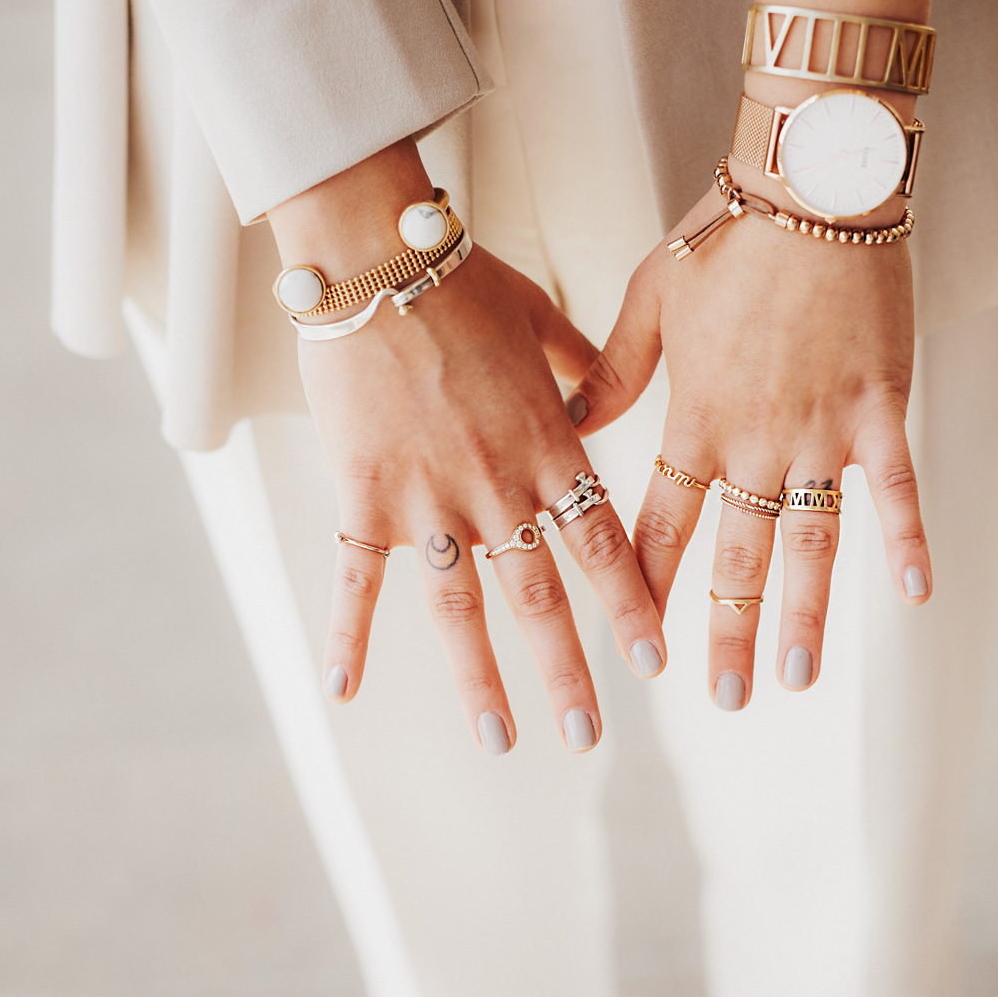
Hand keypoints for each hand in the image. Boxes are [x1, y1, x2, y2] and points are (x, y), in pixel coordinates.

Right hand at [270, 145, 666, 754]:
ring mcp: (429, 497)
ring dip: (482, 680)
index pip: (603, 545)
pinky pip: (356, 577)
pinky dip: (348, 634)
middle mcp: (497, 486)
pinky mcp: (364, 493)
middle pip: (540, 597)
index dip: (630, 607)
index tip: (654, 661)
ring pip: (461, 608)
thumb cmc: (462, 279)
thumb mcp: (543, 321)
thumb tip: (608, 395)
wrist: (377, 256)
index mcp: (549, 447)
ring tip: (502, 741)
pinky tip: (343, 689)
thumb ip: (586, 367)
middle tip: (590, 737)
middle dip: (569, 672)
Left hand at [567, 187, 930, 710]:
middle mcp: (752, 440)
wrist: (810, 182)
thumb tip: (570, 426)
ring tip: (798, 679)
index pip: (661, 526)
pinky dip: (906, 541)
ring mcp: (820, 430)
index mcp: (692, 418)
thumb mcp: (647, 298)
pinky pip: (896, 487)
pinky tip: (913, 598)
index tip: (639, 648)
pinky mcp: (880, 407)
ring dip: (804, 614)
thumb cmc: (725, 235)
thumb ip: (610, 374)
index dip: (648, 590)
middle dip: (724, 633)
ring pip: (809, 542)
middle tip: (723, 699)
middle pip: (734, 557)